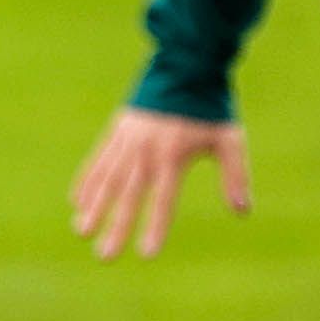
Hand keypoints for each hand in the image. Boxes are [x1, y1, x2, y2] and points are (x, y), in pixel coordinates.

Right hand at [70, 107, 248, 260]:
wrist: (186, 63)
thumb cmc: (211, 105)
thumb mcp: (229, 138)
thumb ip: (235, 175)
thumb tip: (242, 212)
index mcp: (174, 154)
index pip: (163, 199)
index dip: (155, 226)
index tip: (146, 253)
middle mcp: (147, 149)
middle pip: (129, 195)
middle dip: (115, 226)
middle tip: (105, 256)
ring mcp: (129, 138)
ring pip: (108, 178)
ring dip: (94, 206)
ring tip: (81, 230)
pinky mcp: (119, 129)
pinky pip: (99, 158)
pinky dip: (88, 180)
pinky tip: (77, 201)